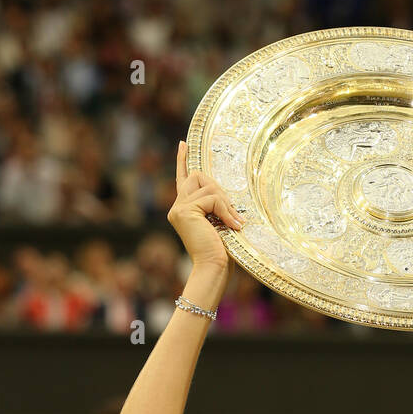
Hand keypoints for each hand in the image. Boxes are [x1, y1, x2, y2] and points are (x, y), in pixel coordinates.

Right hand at [168, 140, 241, 270]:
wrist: (214, 270)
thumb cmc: (221, 253)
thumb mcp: (220, 224)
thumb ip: (217, 206)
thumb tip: (226, 195)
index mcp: (184, 210)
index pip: (183, 179)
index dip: (183, 161)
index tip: (183, 144)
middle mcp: (177, 207)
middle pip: (199, 176)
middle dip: (220, 191)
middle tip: (234, 214)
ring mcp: (179, 208)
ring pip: (208, 186)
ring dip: (226, 204)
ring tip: (235, 224)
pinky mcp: (185, 211)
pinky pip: (211, 198)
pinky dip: (225, 210)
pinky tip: (233, 226)